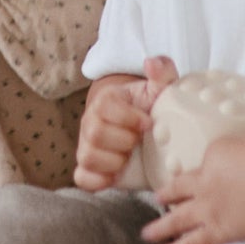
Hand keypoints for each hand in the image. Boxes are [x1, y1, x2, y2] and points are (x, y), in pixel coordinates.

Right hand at [75, 56, 178, 190]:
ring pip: (88, 156)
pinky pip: (82, 178)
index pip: (105, 107)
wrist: (146, 132)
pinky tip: (116, 175)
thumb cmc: (151, 108)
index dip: (128, 117)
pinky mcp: (88, 168)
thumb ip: (162, 71)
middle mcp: (91, 122)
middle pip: (95, 133)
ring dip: (114, 161)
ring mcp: (87, 146)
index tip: (148, 124)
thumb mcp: (161, 89)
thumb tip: (151, 63)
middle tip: (139, 141)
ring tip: (129, 157)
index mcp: (106, 100)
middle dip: (124, 140)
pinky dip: (98, 180)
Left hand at [140, 112, 244, 243]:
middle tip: (158, 197)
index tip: (209, 173)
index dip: (210, 167)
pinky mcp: (216, 231)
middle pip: (184, 185)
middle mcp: (208, 177)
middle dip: (170, 192)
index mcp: (221, 150)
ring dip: (160, 224)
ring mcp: (209, 205)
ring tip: (146, 233)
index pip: (211, 159)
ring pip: (177, 216)